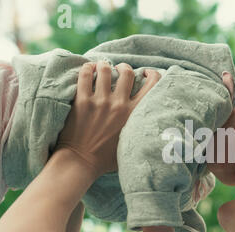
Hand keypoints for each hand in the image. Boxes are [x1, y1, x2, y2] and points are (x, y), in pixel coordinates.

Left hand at [56, 61, 160, 177]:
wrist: (81, 162)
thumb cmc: (107, 158)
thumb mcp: (134, 143)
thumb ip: (141, 129)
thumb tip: (152, 124)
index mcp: (134, 114)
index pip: (153, 84)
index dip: (152, 74)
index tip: (146, 74)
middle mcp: (119, 104)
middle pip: (127, 72)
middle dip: (124, 67)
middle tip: (120, 70)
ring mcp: (100, 101)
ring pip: (105, 69)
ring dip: (105, 66)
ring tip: (103, 68)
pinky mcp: (82, 101)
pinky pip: (84, 75)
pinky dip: (87, 68)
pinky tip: (88, 69)